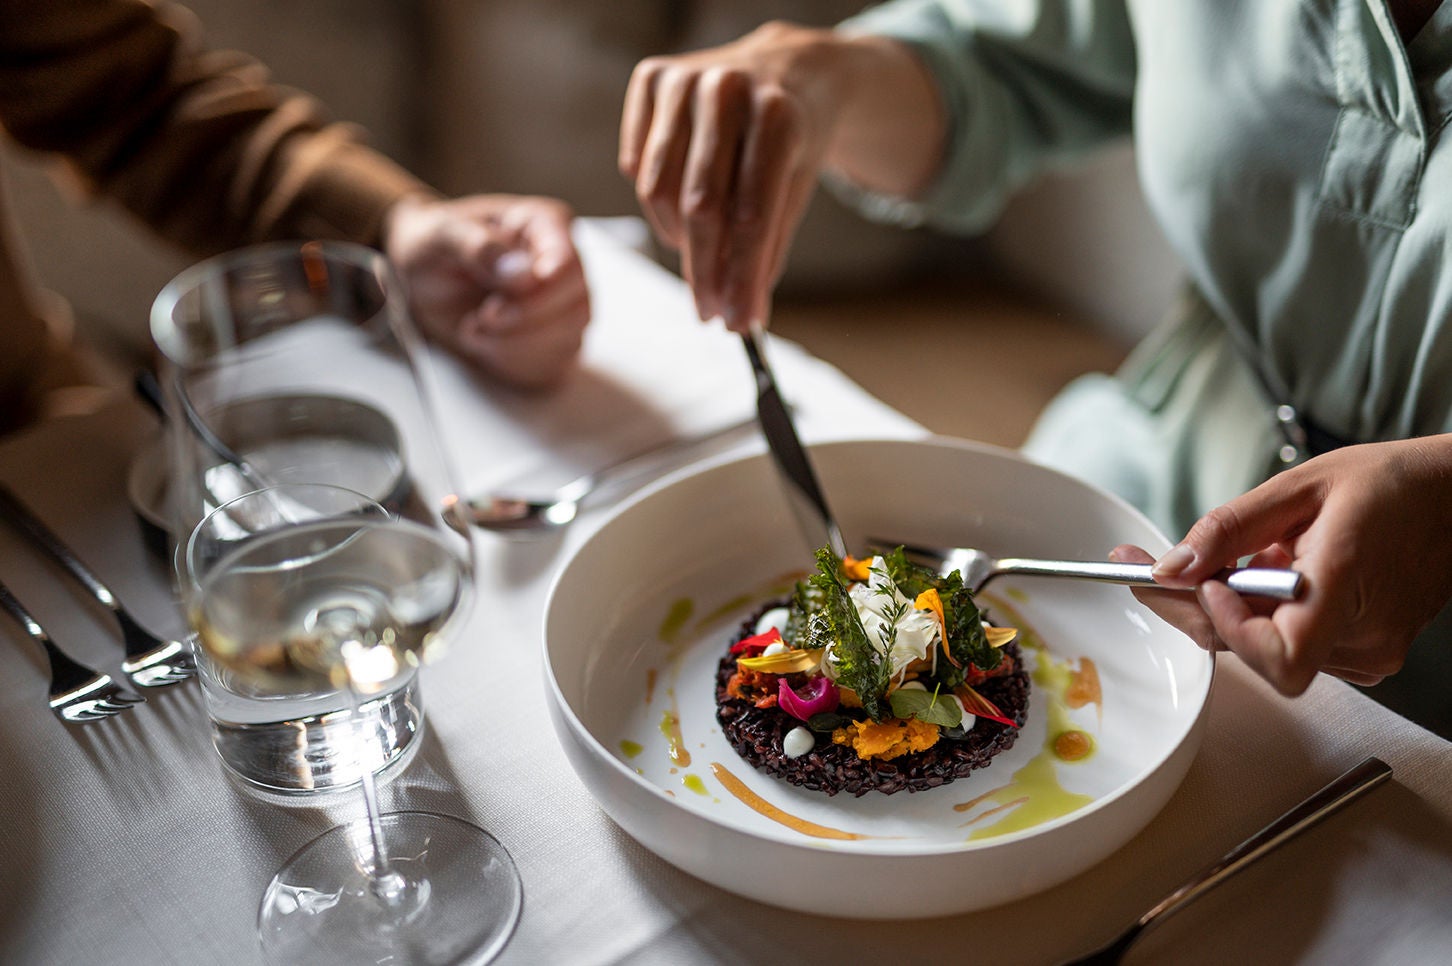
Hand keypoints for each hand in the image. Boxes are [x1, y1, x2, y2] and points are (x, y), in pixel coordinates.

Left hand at [382, 194, 589, 388]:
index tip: (520, 291)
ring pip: (567, 339)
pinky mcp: (552, 341)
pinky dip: (514, 362)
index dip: (552, 282)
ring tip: (475, 328)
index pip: (569, 258)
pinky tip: (486, 344)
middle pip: (576, 305)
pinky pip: (552, 365)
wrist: (420, 279)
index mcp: (543, 225)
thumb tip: (521, 272)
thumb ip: (479, 246)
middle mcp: (561, 265)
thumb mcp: (441, 235)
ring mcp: (562, 306)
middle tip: (484, 315)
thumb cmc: (435, 246)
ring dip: (515, 345)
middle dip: (525, 318)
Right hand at [619, 22, 942, 331]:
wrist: (786, 67)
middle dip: (704, 271)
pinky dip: (655, 200)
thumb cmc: (792, 137)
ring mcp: (685, 78)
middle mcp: (728, 88)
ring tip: (702, 251)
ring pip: (658, 189)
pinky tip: (681, 204)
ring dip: (678, 239)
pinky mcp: (652, 77)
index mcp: (778, 115)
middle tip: (708, 312)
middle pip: (700, 208)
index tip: (735, 321)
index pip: (751, 216)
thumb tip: (740, 315)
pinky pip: (635, 164)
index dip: (741, 277)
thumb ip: (768, 250)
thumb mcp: (797, 187)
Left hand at [1115, 436, 1451, 694]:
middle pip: (1250, 649)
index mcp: (1345, 585)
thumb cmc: (1389, 485)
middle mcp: (1360, 634)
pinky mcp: (1364, 656)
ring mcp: (1366, 652)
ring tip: (1251, 554)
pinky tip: (1275, 572)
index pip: (1280, 657)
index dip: (1229, 628)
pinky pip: (1288, 645)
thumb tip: (1171, 566)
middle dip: (1191, 606)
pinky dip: (1261, 613)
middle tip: (1145, 564)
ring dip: (1231, 606)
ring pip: (1263, 647)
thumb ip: (1229, 529)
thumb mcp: (1299, 486)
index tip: (1204, 585)